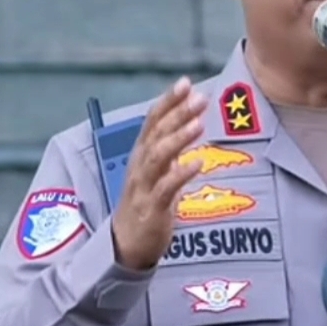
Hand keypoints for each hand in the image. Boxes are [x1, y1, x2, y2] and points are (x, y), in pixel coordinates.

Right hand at [111, 76, 206, 269]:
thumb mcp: (156, 170)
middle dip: (177, 114)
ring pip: (158, 157)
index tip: (184, 83)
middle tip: (199, 98)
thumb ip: (169, 147)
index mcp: (141, 154)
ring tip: (198, 124)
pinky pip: (166, 188)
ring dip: (178, 139)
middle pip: (157, 134)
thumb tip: (188, 122)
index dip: (168, 101)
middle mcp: (140, 165)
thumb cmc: (145, 202)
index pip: (153, 121)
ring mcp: (144, 186)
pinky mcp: (151, 207)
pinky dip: (181, 174)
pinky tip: (197, 163)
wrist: (126, 242)